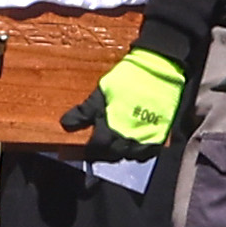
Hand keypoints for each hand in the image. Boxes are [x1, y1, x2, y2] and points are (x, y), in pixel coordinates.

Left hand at [60, 49, 184, 161]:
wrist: (158, 70)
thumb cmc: (126, 80)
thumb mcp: (100, 93)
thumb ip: (84, 112)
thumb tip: (65, 124)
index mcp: (111, 130)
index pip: (96, 150)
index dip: (89, 151)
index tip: (86, 147)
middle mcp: (128, 140)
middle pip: (113, 156)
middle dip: (104, 152)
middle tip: (101, 143)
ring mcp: (145, 140)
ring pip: (130, 156)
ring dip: (122, 152)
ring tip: (117, 141)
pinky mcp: (160, 136)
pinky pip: (148, 153)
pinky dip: (139, 151)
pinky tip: (134, 142)